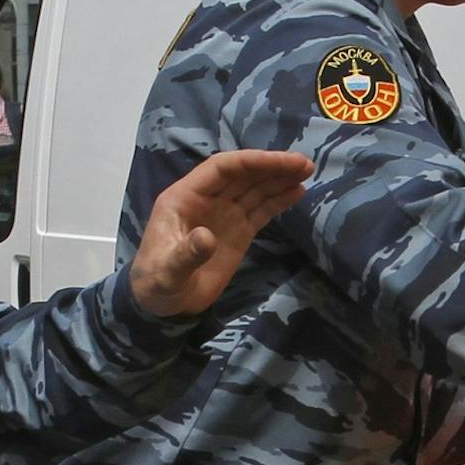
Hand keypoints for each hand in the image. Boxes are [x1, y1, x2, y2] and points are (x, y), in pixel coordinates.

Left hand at [131, 149, 313, 316]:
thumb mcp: (167, 272)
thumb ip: (186, 255)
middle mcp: (207, 199)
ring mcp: (224, 214)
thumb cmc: (157, 284)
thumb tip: (206, 238)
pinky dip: (278, 200)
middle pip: (243, 174)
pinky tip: (297, 192)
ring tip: (307, 172)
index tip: (282, 161)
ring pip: (254, 189)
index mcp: (185, 196)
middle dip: (272, 166)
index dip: (252, 162)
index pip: (222, 169)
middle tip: (305, 165)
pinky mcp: (238, 232)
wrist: (164, 303)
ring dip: (279, 178)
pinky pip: (260, 210)